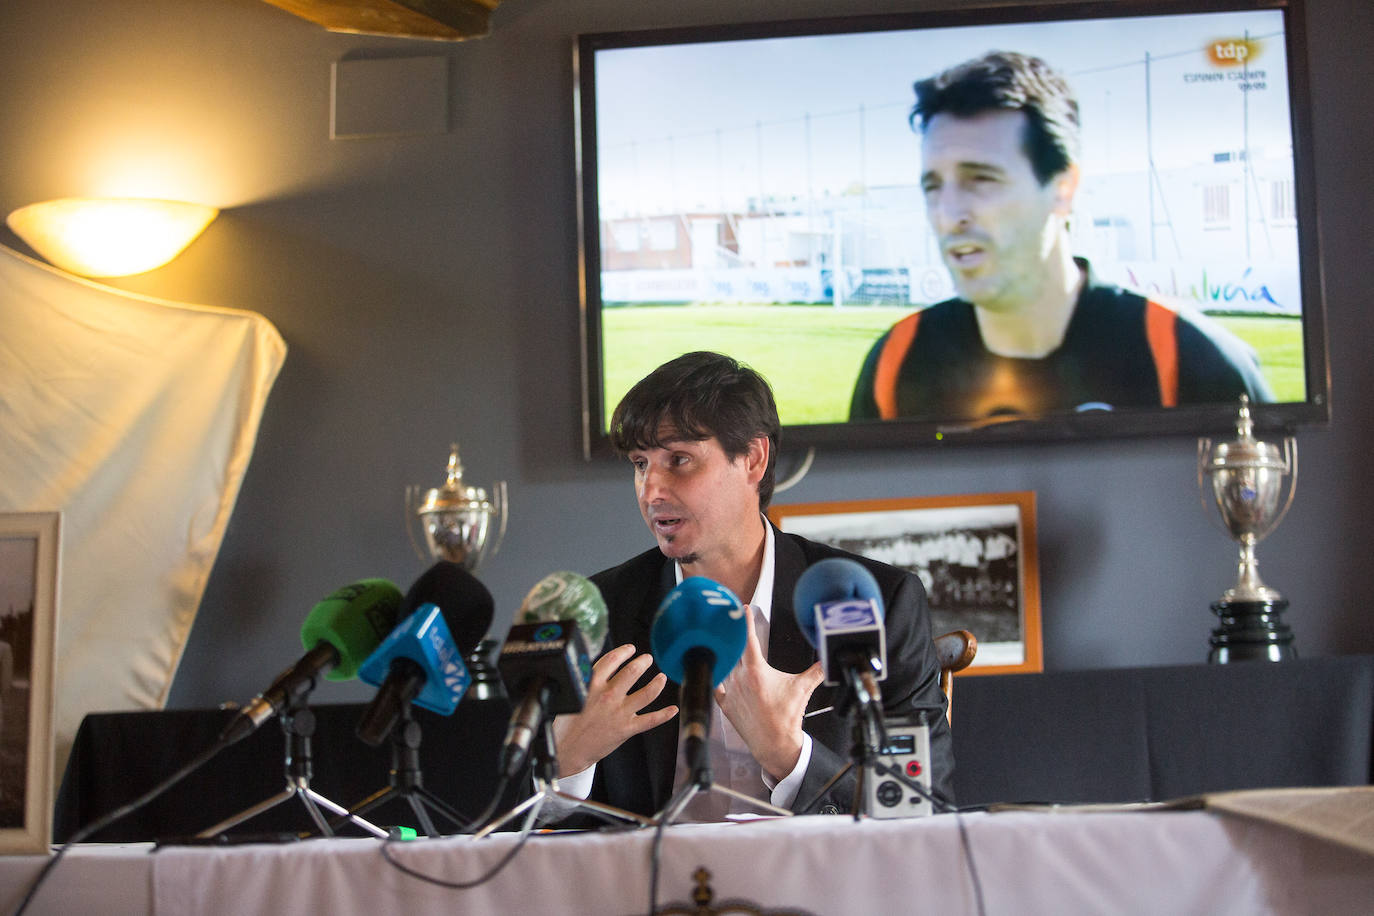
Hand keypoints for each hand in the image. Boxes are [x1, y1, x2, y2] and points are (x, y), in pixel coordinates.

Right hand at [551, 643, 678, 777]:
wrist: (567, 750)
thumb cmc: (567, 724)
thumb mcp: (573, 695)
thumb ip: (589, 682)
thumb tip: (605, 669)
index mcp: (591, 685)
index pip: (612, 660)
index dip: (624, 651)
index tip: (630, 649)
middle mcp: (608, 696)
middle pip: (632, 672)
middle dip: (643, 662)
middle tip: (647, 659)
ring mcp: (619, 713)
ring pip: (646, 693)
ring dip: (657, 683)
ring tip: (661, 677)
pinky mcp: (626, 729)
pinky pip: (650, 720)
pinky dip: (664, 715)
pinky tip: (672, 710)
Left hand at [714, 608, 824, 781]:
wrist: (775, 744)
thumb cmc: (787, 718)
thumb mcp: (803, 689)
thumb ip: (816, 670)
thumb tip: (828, 659)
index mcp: (756, 671)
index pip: (748, 639)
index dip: (746, 621)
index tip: (743, 609)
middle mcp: (740, 679)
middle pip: (733, 649)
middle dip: (734, 635)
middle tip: (734, 624)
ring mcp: (730, 692)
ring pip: (722, 666)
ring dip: (724, 654)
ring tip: (724, 644)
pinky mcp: (726, 705)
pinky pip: (716, 686)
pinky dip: (716, 677)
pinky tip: (716, 671)